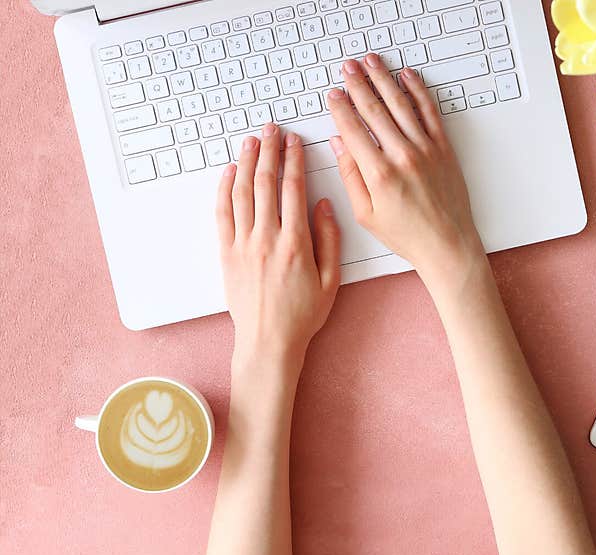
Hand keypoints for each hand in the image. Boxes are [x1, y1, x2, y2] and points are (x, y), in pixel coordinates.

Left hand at [216, 123, 340, 367]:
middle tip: (272, 129)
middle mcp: (266, 239)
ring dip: (246, 162)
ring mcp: (243, 245)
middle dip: (270, 151)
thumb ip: (329, 239)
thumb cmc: (303, 315)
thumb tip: (324, 205)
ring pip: (242, 193)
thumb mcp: (331, 279)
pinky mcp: (226, 254)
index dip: (294, 161)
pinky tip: (229, 172)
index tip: (295, 142)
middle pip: (265, 183)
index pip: (293, 190)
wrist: (268, 341)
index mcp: (296, 244)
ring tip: (251, 141)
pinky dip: (224, 189)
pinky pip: (222, 213)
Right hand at [326, 55, 486, 295]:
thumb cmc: (407, 235)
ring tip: (371, 61)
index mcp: (379, 174)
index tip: (333, 94)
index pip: (353, 129)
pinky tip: (407, 76)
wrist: (447, 244)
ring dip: (383, 79)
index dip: (340, 108)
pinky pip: (429, 112)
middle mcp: (402, 156)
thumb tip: (339, 143)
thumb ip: (351, 176)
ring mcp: (425, 149)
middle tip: (347, 67)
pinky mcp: (443, 148)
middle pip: (374, 110)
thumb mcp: (367, 214)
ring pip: (400, 104)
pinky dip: (418, 91)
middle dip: (358, 84)